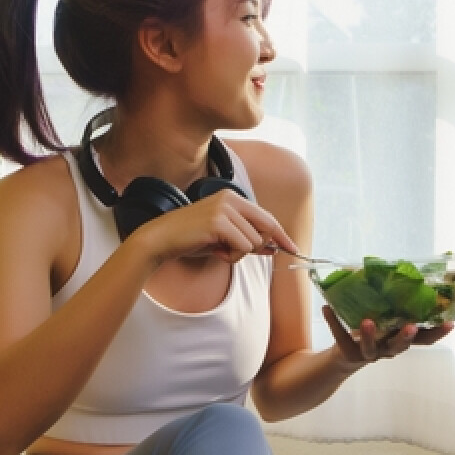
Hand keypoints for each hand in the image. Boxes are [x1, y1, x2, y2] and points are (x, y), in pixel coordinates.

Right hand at [135, 192, 297, 266]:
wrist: (161, 240)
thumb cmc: (191, 239)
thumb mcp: (224, 239)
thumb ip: (249, 240)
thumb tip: (274, 248)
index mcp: (233, 198)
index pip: (267, 217)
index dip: (281, 235)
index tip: (293, 249)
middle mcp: (231, 199)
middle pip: (267, 227)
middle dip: (260, 246)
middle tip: (232, 252)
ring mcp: (225, 209)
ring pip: (255, 241)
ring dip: (238, 254)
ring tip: (217, 249)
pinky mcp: (219, 222)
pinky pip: (243, 247)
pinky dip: (231, 256)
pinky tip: (215, 251)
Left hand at [322, 307, 453, 368]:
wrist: (344, 356)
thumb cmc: (372, 332)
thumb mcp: (386, 319)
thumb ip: (395, 304)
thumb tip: (401, 270)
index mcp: (400, 339)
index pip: (424, 339)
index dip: (438, 333)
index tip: (451, 323)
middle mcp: (388, 349)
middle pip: (400, 347)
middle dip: (405, 337)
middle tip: (411, 327)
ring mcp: (369, 354)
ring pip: (372, 349)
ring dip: (370, 336)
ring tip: (367, 322)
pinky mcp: (349, 354)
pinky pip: (341, 339)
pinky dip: (333, 323)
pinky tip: (327, 308)